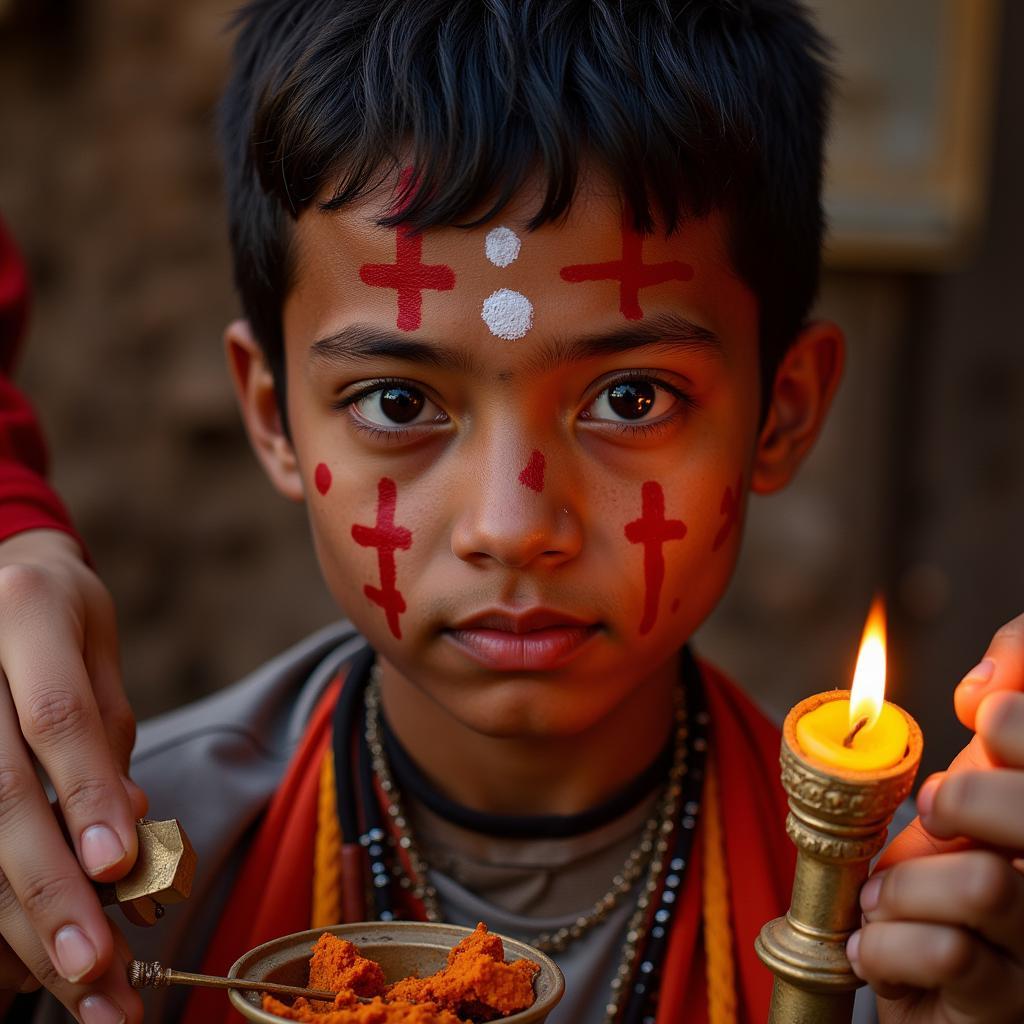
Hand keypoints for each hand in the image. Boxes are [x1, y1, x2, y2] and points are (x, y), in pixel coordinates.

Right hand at [0, 530, 144, 1021]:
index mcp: (24, 616)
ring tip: (79, 991)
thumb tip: (127, 824)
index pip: (56, 715)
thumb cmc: (55, 612)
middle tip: (96, 969)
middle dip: (48, 889)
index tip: (119, 867)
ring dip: (21, 925)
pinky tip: (27, 962)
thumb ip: (107, 729)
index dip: (83, 793)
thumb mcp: (93, 645)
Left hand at [847, 613, 1023, 1023]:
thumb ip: (999, 715)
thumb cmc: (956, 875)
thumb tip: (982, 684)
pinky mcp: (1016, 1010)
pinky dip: (888, 944)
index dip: (1013, 718)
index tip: (978, 721)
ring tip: (883, 899)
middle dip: (964, 795)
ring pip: (989, 883)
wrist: (934, 996)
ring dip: (906, 883)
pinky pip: (951, 954)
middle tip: (936, 814)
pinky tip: (876, 948)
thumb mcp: (975, 788)